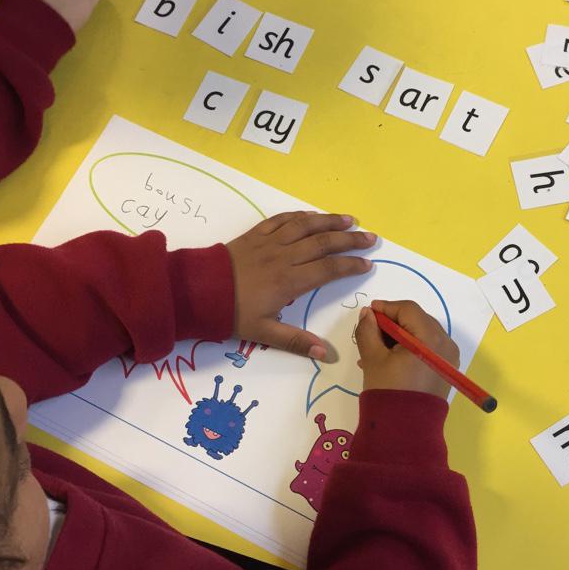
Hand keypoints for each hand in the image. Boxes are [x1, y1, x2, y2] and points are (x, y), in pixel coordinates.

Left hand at [226, 211, 375, 358]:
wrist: (197, 290)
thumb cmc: (231, 313)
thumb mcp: (263, 334)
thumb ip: (296, 341)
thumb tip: (325, 354)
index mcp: (288, 281)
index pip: (327, 269)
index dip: (350, 265)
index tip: (368, 264)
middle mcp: (283, 257)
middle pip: (323, 243)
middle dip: (349, 240)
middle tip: (371, 238)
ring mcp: (269, 242)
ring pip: (305, 226)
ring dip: (329, 221)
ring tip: (350, 220)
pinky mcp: (255, 234)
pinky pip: (282, 219)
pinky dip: (300, 215)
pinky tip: (312, 215)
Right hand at [355, 300, 459, 399]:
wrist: (405, 431)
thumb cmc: (388, 391)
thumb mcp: (373, 358)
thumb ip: (368, 330)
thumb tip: (368, 313)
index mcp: (430, 338)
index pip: (408, 310)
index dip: (386, 308)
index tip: (368, 312)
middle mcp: (445, 344)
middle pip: (417, 321)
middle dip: (392, 324)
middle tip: (370, 332)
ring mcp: (449, 358)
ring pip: (421, 335)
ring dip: (399, 337)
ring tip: (374, 351)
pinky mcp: (446, 370)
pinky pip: (427, 349)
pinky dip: (409, 349)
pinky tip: (389, 360)